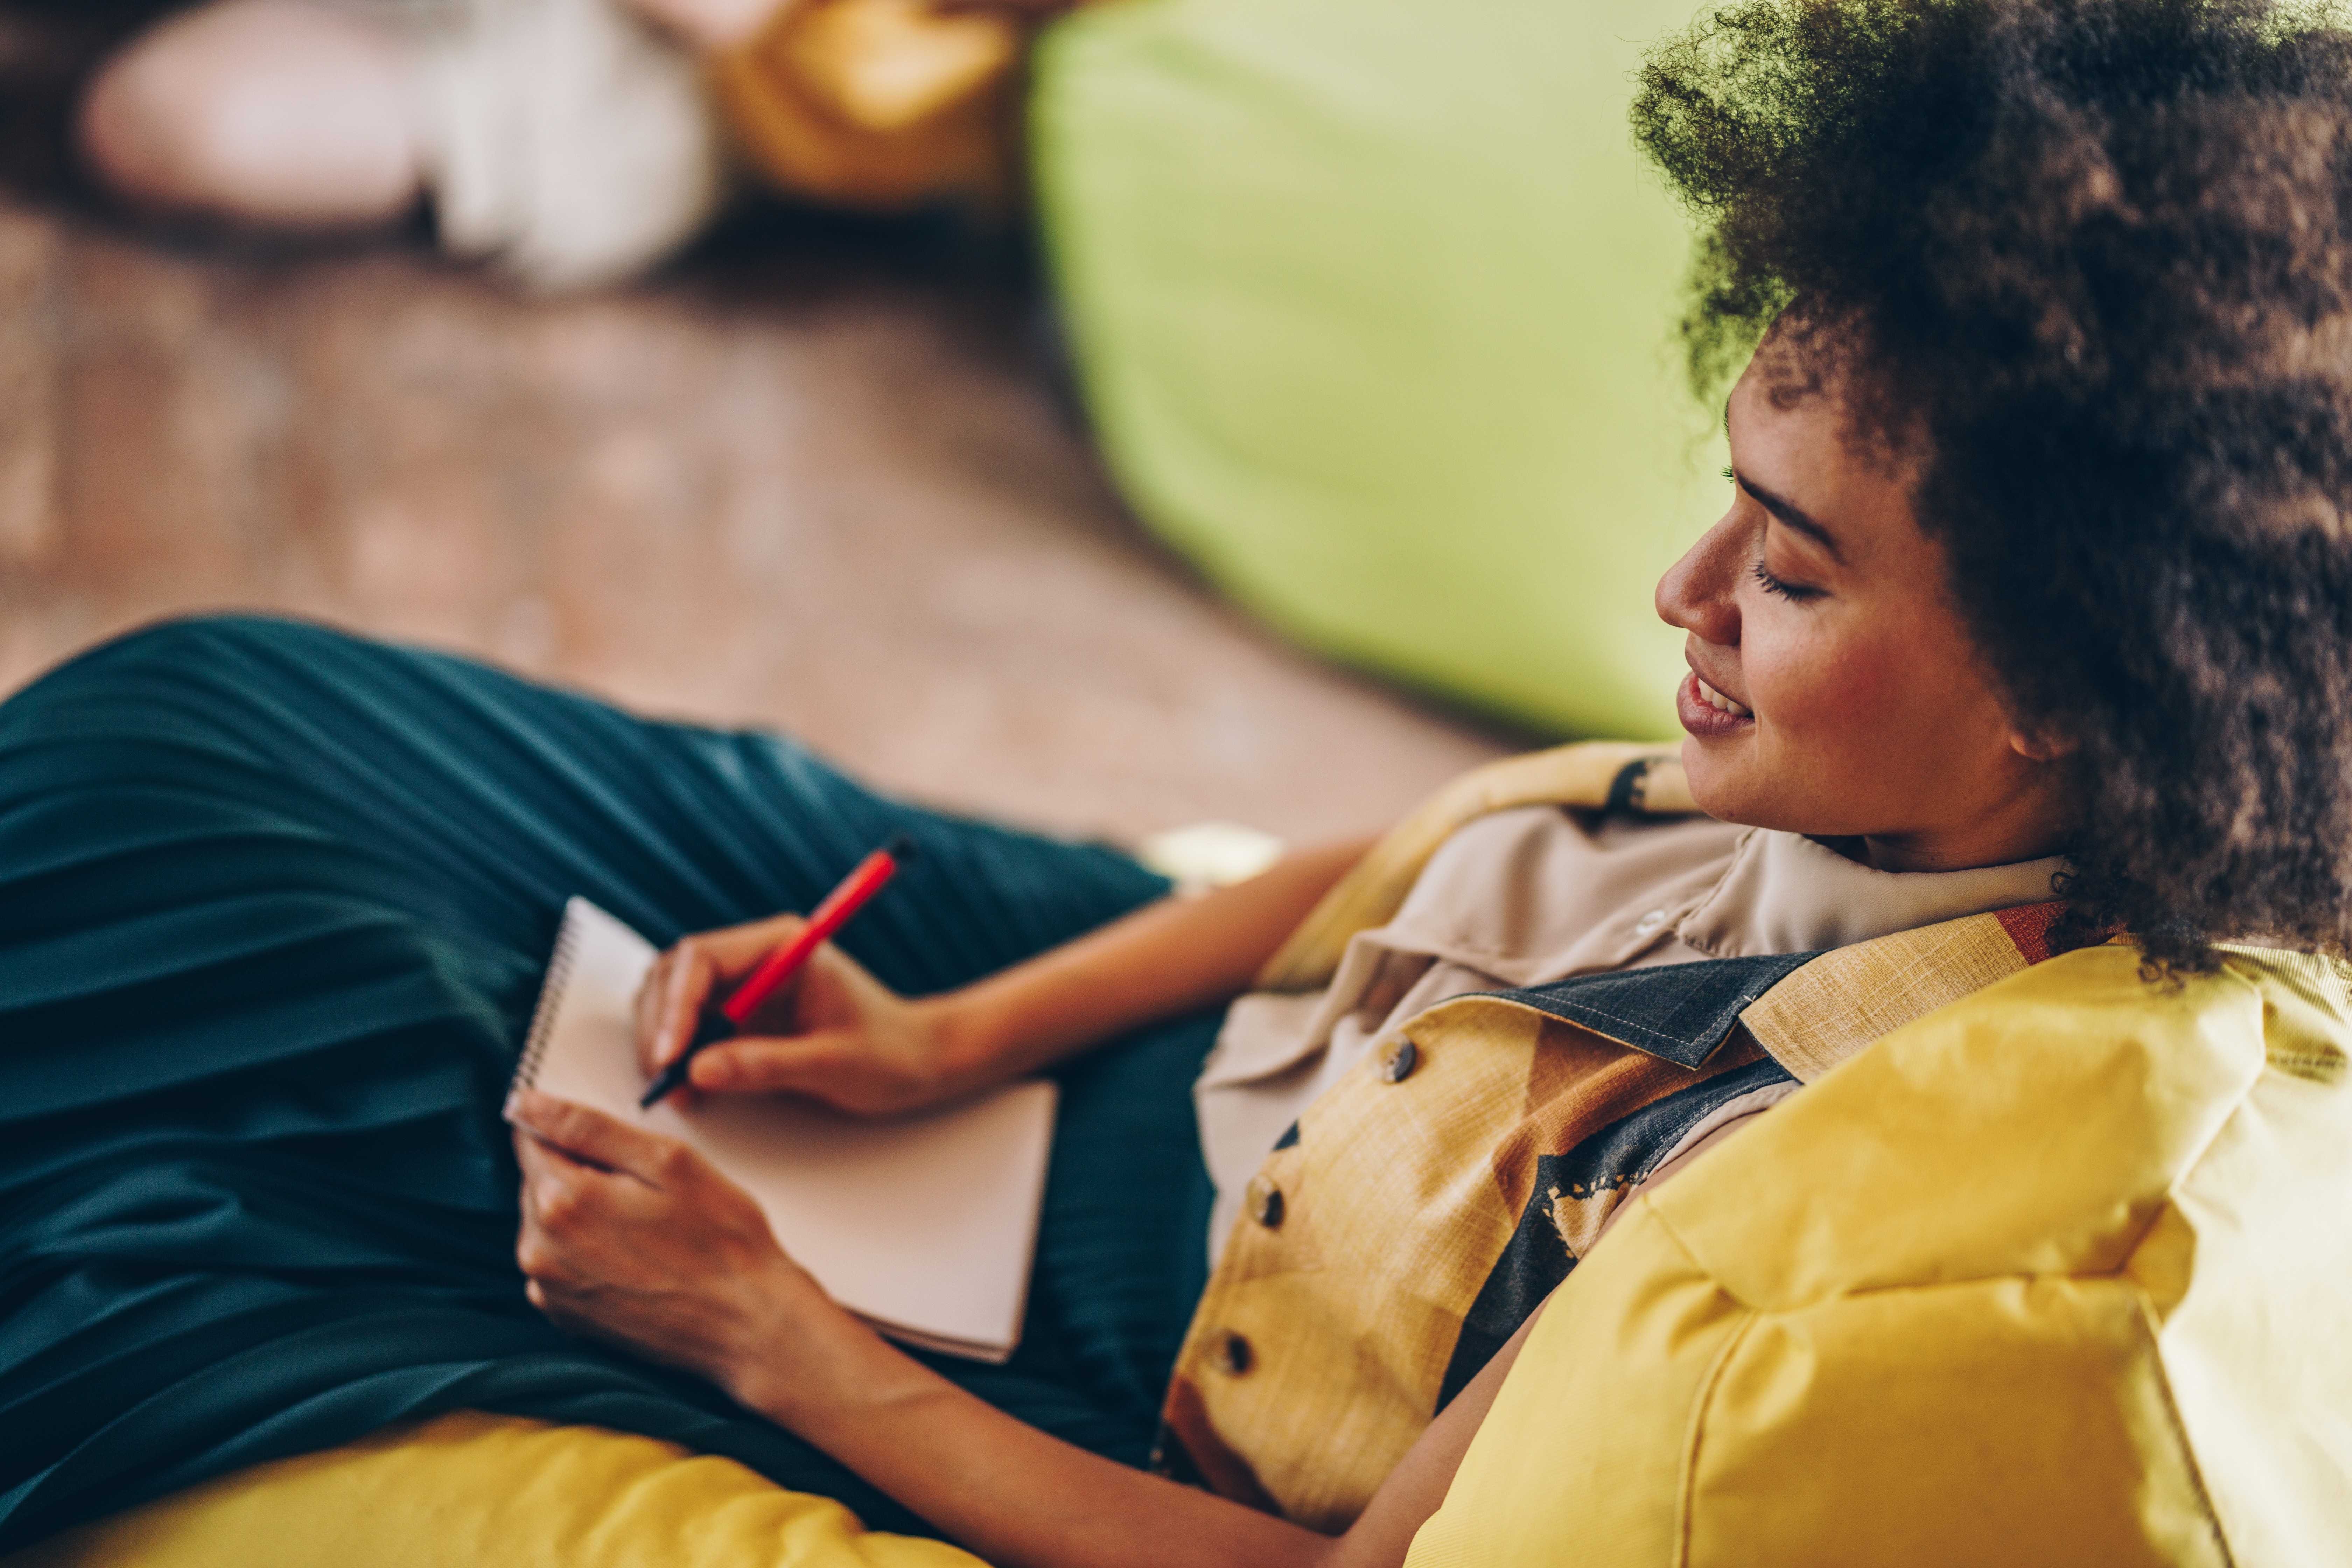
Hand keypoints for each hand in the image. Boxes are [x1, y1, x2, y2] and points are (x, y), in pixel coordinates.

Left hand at [507, 1088, 857, 1400]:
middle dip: (584, 1171)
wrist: (748, 1325)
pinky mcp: (564, 1316)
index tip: (616, 1146)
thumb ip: (587, 1126)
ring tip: (648, 1228)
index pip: (531, 1135)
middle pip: (540, 1179)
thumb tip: (526, 1103)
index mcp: (561, 1200)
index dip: (575, 1129)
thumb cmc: (722, 1240)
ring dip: (586, 1211)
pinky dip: (589, 1250)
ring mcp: (549, 1289)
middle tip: (649, 1190)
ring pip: (550, 1220)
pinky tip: (637, 1258)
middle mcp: (540, 1249)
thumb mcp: (666, 1161)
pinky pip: (561, 1261)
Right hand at [635, 914, 974, 1115]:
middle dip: (661, 1028)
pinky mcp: (738, 1016)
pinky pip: (688, 1029)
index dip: (676, 1006)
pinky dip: (678, 1058)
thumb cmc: (889, 1054)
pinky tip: (690, 1093)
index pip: (703, 958)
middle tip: (664, 1084)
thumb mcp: (834, 1064)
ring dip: (663, 1044)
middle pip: (675, 976)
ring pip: (672, 1001)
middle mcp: (756, 956)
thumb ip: (769, 1064)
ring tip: (677, 1095)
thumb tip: (699, 1070)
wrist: (916, 1061)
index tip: (671, 1056)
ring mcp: (743, 986)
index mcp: (783, 944)